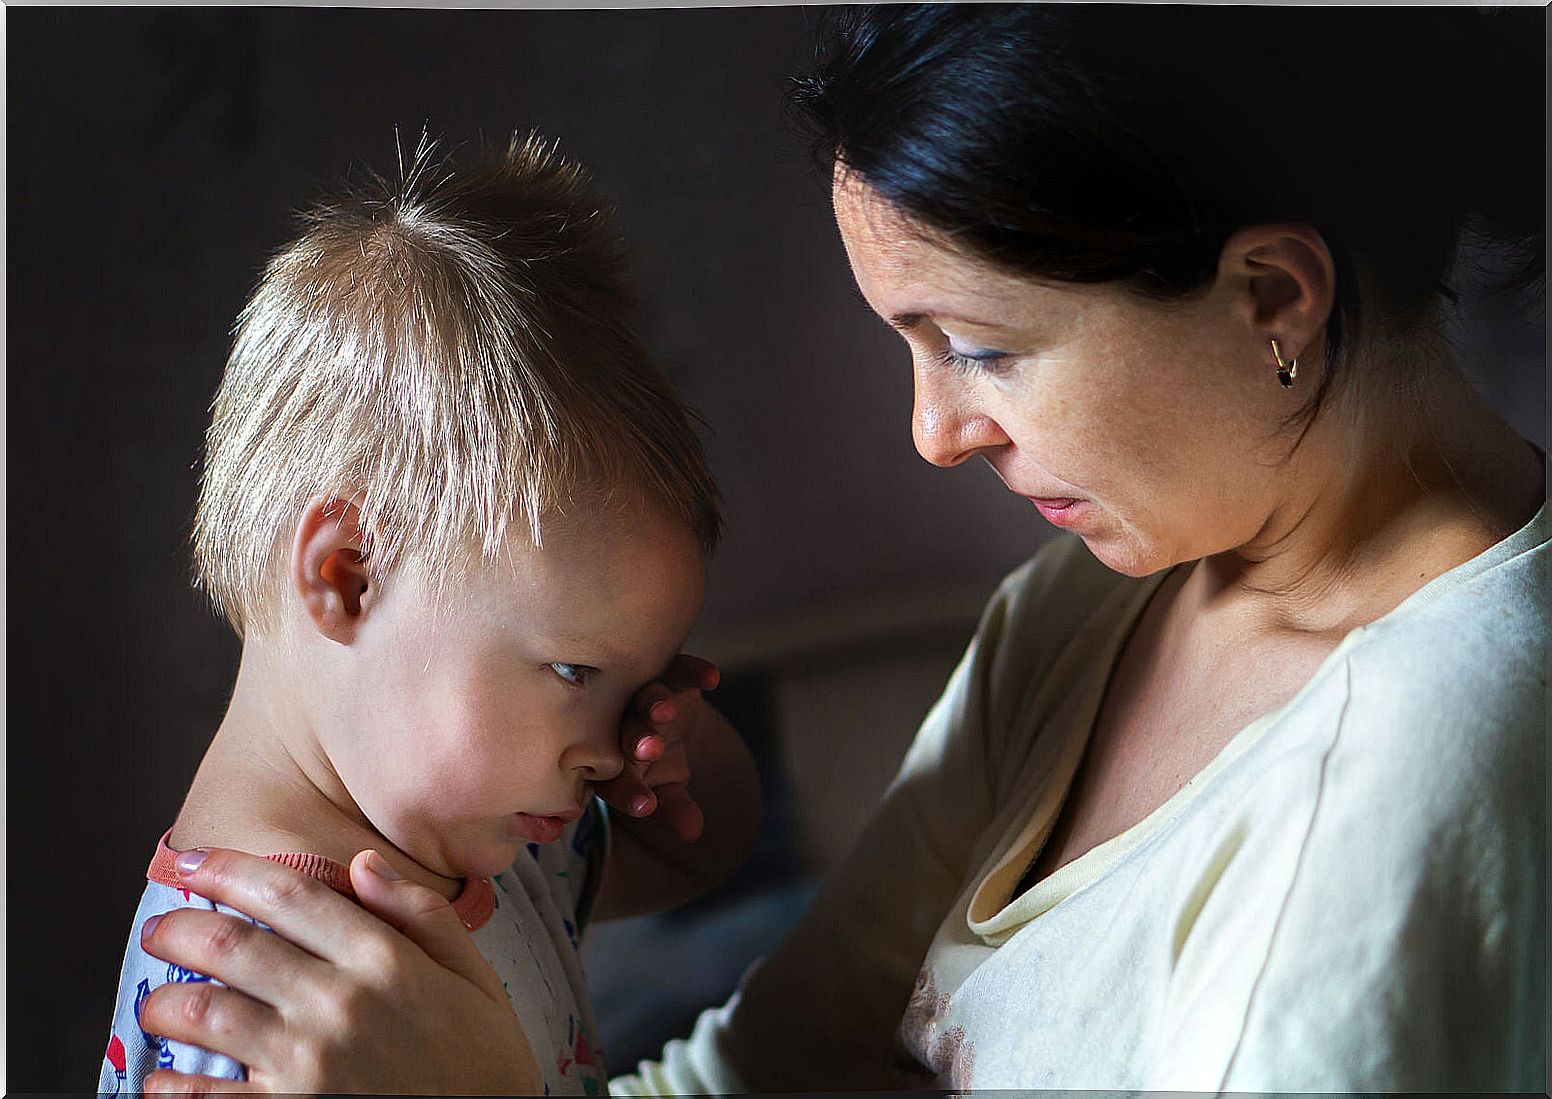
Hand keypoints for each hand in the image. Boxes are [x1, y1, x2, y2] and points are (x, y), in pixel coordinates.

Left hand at [137, 847, 538, 1094]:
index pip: (289, 894)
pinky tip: (164, 1079)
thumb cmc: (485, 1064)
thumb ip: (422, 915)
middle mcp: (338, 1003)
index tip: (191, 862)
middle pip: (232, 945)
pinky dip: (172, 1086)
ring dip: (166, 1003)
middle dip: (179, 929)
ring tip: (160, 1004)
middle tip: (161, 930)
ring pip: (206, 1014)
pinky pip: (208, 1097)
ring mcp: (309, 1064)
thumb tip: (364, 864)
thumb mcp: (475, 977)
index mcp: (384, 960)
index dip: (227, 869)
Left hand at [594, 653, 720, 842]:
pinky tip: (711, 678)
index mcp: (607, 760)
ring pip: (647, 696)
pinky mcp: (667, 672)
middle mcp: (619, 722)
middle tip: (648, 749)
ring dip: (655, 703)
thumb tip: (694, 832)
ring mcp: (641, 694)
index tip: (646, 805)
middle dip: (637, 740)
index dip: (631, 792)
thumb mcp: (663, 791)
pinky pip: (678, 668)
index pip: (616, 779)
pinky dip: (693, 671)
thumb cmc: (651, 765)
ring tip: (665, 711)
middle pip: (626, 731)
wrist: (654, 722)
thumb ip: (673, 809)